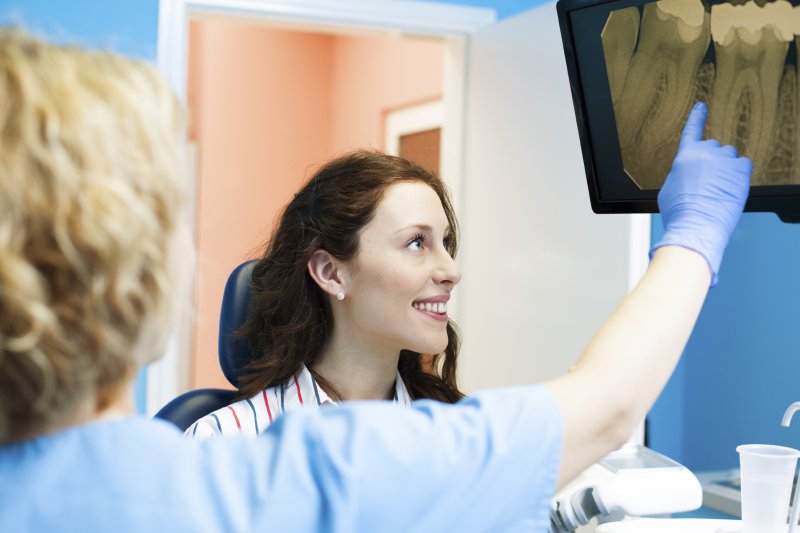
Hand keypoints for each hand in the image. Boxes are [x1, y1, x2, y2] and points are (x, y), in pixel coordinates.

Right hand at [651, 102, 751, 285]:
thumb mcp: (668, 189)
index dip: (697, 117)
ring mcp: (725, 161)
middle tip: (708, 182)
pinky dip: (738, 176)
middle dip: (713, 161)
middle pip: (714, 148)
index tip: (701, 106)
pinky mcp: (741, 171)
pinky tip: (729, 189)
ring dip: (726, 169)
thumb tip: (688, 173)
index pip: (691, 130)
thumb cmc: (680, 211)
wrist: (696, 224)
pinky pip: (743, 166)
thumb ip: (680, 173)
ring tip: (718, 190)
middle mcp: (705, 153)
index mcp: (685, 156)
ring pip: (730, 157)